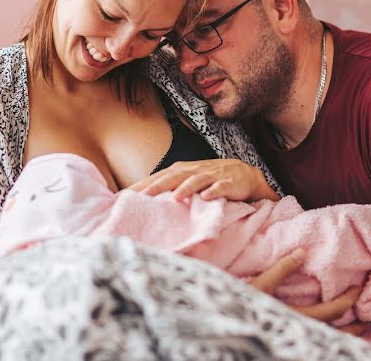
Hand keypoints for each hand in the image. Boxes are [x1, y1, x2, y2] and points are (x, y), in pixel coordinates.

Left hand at [128, 158, 278, 202]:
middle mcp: (195, 170)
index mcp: (183, 170)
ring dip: (186, 188)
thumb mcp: (188, 180)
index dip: (144, 185)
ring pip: (196, 180)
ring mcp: (212, 176)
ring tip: (174, 198)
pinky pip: (220, 187)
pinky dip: (213, 191)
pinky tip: (206, 197)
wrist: (244, 175)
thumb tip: (143, 199)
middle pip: (174, 177)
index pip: (160, 176)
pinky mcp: (228, 183)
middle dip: (158, 186)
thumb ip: (169, 187)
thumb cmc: (211, 180)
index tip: (125, 196)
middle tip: (142, 197)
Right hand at [249, 249, 363, 331]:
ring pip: (327, 339)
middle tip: (368, 316)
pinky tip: (330, 333)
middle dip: (354, 324)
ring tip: (357, 329)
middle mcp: (300, 331)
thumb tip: (303, 252)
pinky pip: (316, 339)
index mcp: (296, 317)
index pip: (332, 310)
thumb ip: (281, 269)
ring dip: (344, 334)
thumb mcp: (259, 285)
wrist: (225, 328)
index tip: (359, 288)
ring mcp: (295, 337)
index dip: (349, 299)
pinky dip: (328, 337)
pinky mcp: (288, 339)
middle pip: (335, 331)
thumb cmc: (239, 306)